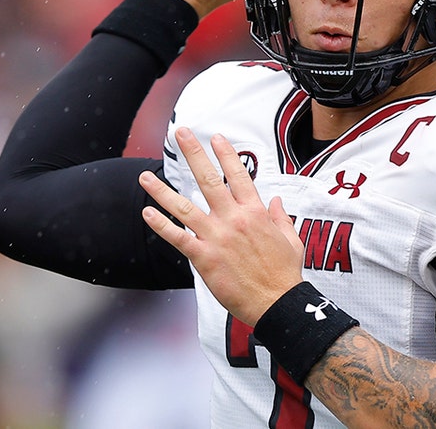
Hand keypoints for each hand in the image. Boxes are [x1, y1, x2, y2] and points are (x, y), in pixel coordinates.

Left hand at [139, 128, 303, 324]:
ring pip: (184, 207)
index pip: (238, 175)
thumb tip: (276, 200)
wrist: (277, 303)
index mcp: (256, 212)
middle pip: (208, 180)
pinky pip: (178, 238)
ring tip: (145, 176)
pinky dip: (161, 225)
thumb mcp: (291, 239)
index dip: (225, 154)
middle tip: (179, 132)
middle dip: (193, 153)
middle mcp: (234, 219)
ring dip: (161, 191)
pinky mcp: (204, 258)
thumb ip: (281, 217)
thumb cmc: (285, 273)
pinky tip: (147, 212)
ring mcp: (217, 237)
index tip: (215, 137)